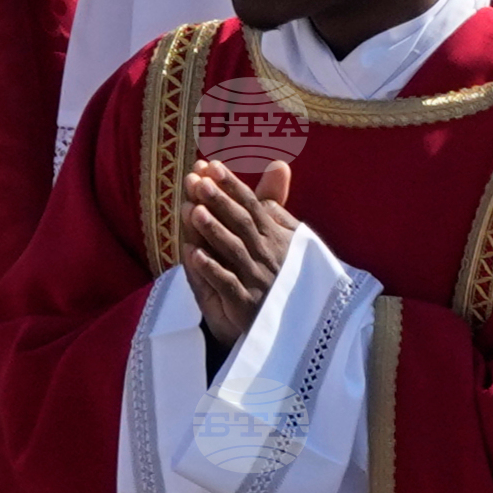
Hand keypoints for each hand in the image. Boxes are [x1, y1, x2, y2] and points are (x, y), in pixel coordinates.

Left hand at [184, 156, 297, 355]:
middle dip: (219, 201)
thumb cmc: (287, 274)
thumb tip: (278, 165)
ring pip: (233, 251)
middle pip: (241, 223)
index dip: (232, 186)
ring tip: (192, 210)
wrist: (300, 327)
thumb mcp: (289, 236)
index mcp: (276, 236)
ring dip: (213, 231)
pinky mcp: (247, 305)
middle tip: (197, 181)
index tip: (212, 166)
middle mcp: (267, 255)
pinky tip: (193, 255)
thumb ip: (277, 202)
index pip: (252, 205)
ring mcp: (257, 280)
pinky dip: (212, 270)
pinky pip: (228, 285)